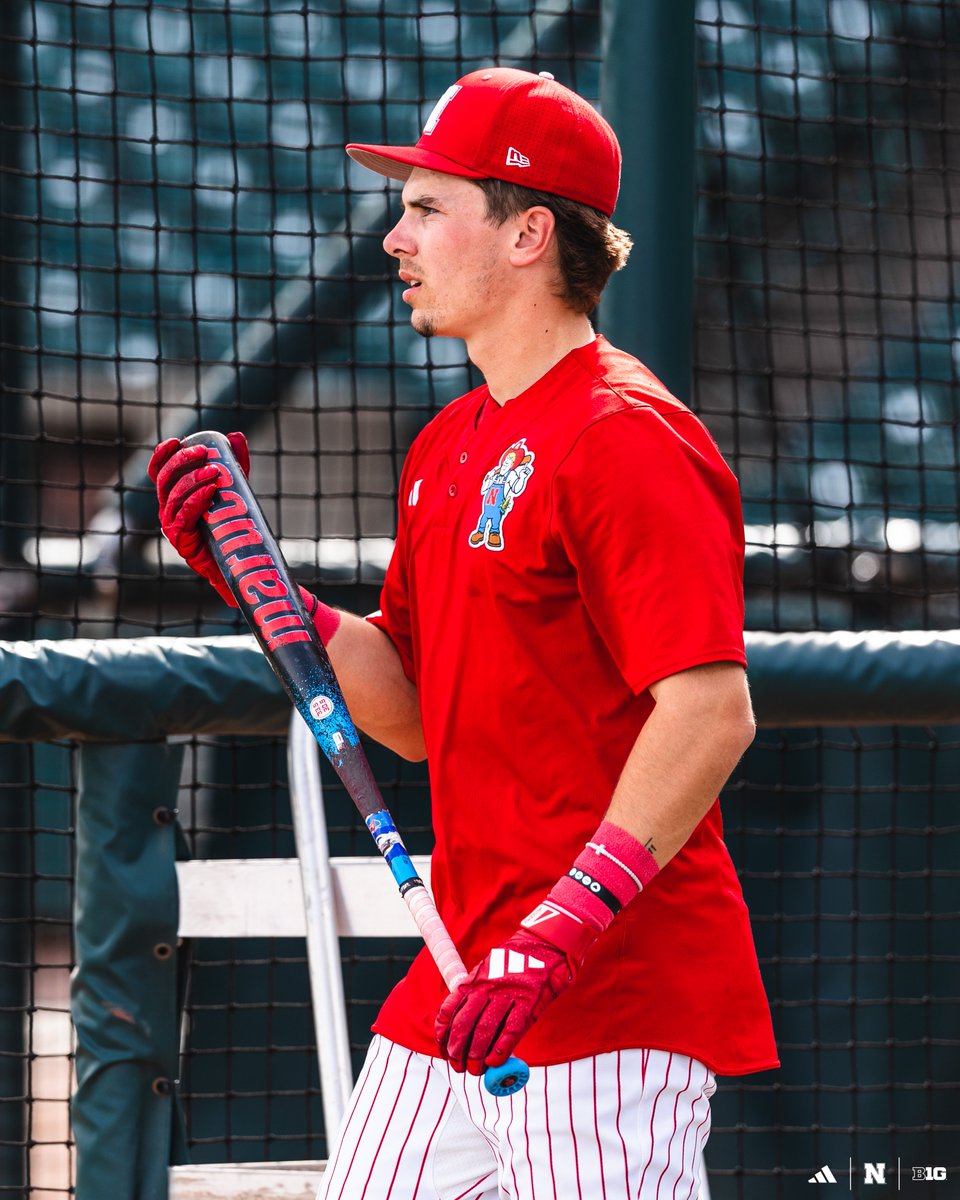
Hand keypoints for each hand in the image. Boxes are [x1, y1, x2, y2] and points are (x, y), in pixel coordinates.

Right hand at [148, 432, 249, 606]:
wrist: (236, 560)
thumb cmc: (229, 523)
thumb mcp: (233, 489)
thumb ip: (233, 464)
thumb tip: (235, 436)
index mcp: (173, 495)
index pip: (158, 471)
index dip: (161, 455)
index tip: (174, 441)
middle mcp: (168, 509)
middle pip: (164, 480)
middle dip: (181, 462)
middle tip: (202, 452)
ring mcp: (172, 526)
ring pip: (173, 498)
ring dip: (192, 481)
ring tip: (214, 472)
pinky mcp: (182, 542)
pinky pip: (183, 519)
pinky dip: (195, 502)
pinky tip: (209, 492)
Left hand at [435, 928, 580, 1074]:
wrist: (545, 945)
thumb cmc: (516, 961)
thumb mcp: (488, 969)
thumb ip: (476, 992)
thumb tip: (465, 1023)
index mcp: (475, 980)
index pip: (449, 1010)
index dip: (443, 1033)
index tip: (443, 1048)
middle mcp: (487, 988)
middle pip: (464, 1025)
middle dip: (457, 1051)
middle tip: (458, 1066)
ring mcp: (508, 995)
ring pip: (484, 1031)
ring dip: (476, 1057)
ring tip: (475, 1070)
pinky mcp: (528, 1003)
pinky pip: (511, 1031)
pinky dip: (500, 1050)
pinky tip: (495, 1062)